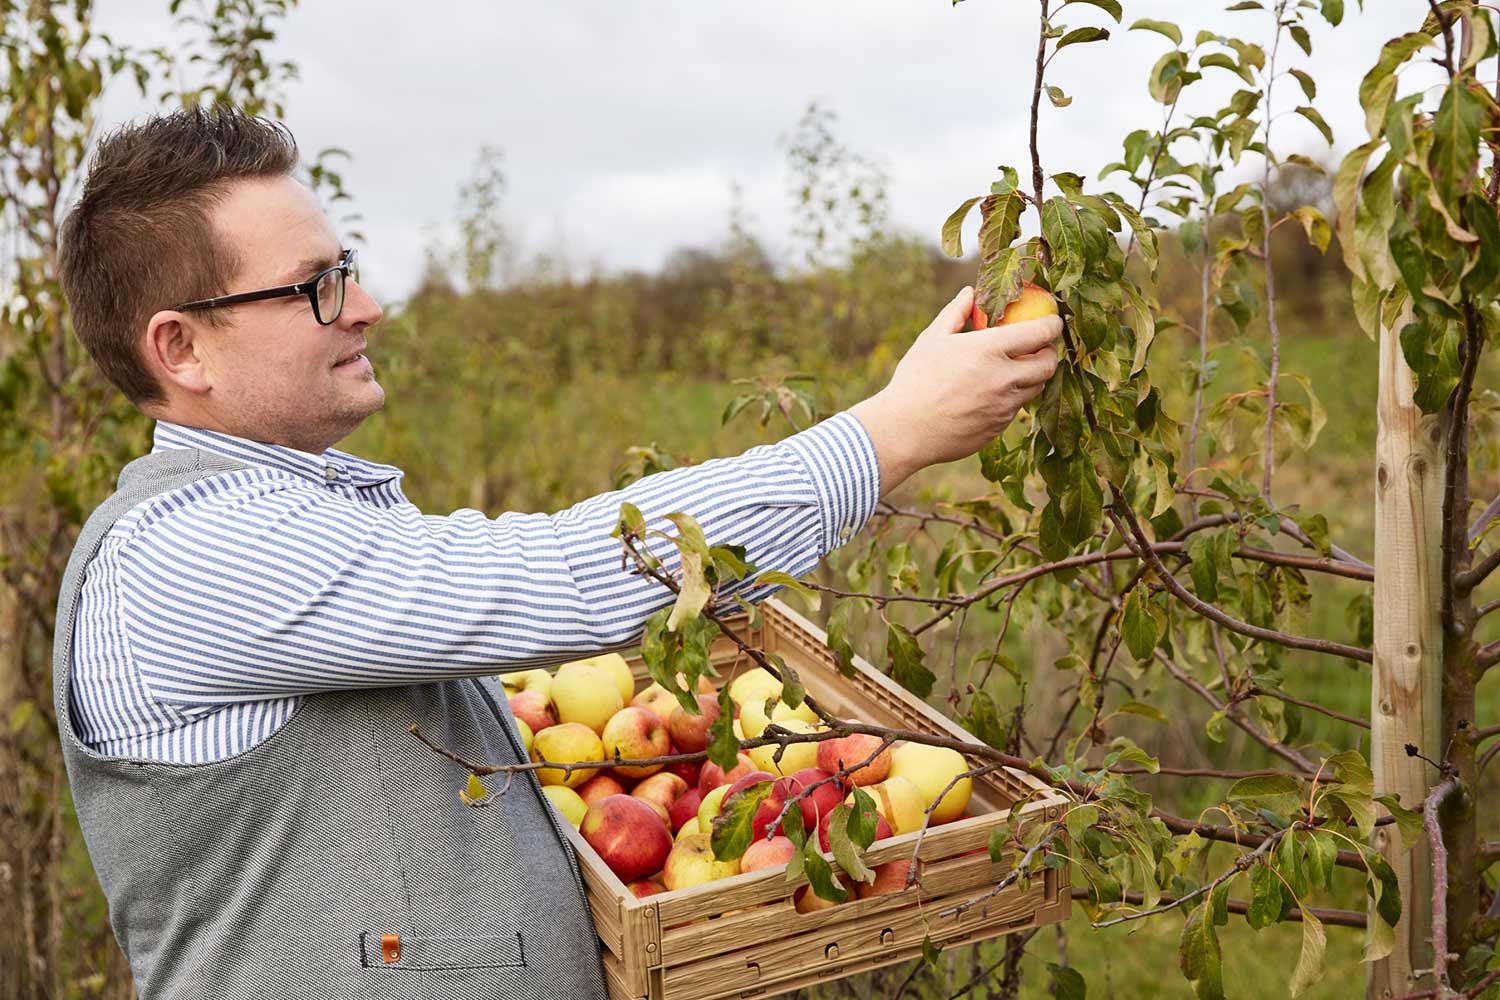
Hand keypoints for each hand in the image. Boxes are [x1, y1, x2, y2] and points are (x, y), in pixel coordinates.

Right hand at [849, 286, 1060, 495]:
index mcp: (988, 350)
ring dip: (1030, 377)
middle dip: (1048, 353)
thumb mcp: (932, 339)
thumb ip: (955, 313)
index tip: (1051, 322)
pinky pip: (1014, 409)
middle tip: (1037, 348)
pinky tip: (988, 395)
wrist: (904, 430)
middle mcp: (1003, 379)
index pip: (1040, 333)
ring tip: (1011, 370)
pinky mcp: (998, 428)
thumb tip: (970, 292)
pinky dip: (1010, 398)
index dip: (1052, 325)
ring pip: (1034, 389)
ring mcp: (1003, 407)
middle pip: (1048, 364)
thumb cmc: (914, 380)